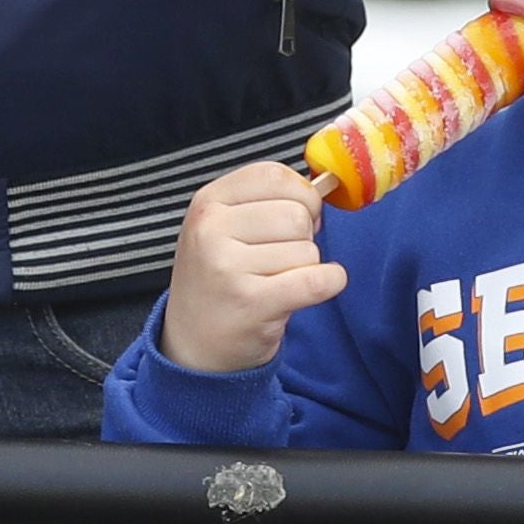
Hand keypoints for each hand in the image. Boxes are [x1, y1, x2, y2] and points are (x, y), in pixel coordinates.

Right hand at [162, 162, 347, 373]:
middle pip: (297, 214)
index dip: (300, 194)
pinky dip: (329, 283)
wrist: (193, 348)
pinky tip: (312, 290)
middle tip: (280, 260)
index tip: (297, 215)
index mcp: (207, 203)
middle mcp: (211, 230)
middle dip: (303, 237)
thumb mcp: (221, 229)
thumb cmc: (219, 281)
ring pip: (308, 250)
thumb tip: (324, 188)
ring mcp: (228, 267)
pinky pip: (318, 280)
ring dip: (305, 267)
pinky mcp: (252, 302)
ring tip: (274, 283)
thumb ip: (264, 201)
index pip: (274, 175)